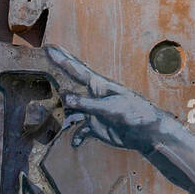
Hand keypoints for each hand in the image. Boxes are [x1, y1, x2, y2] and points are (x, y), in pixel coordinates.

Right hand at [44, 45, 162, 152]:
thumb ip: (87, 104)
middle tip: (49, 54)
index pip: (77, 70)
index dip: (62, 60)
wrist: (146, 132)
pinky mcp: (96, 127)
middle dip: (60, 70)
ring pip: (72, 110)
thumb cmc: (133, 113)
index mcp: (99, 86)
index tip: (50, 49)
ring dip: (62, 112)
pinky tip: (76, 143)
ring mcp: (94, 112)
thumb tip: (65, 98)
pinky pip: (81, 131)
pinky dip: (77, 136)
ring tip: (48, 113)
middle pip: (72, 82)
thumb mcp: (109, 107)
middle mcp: (94, 97)